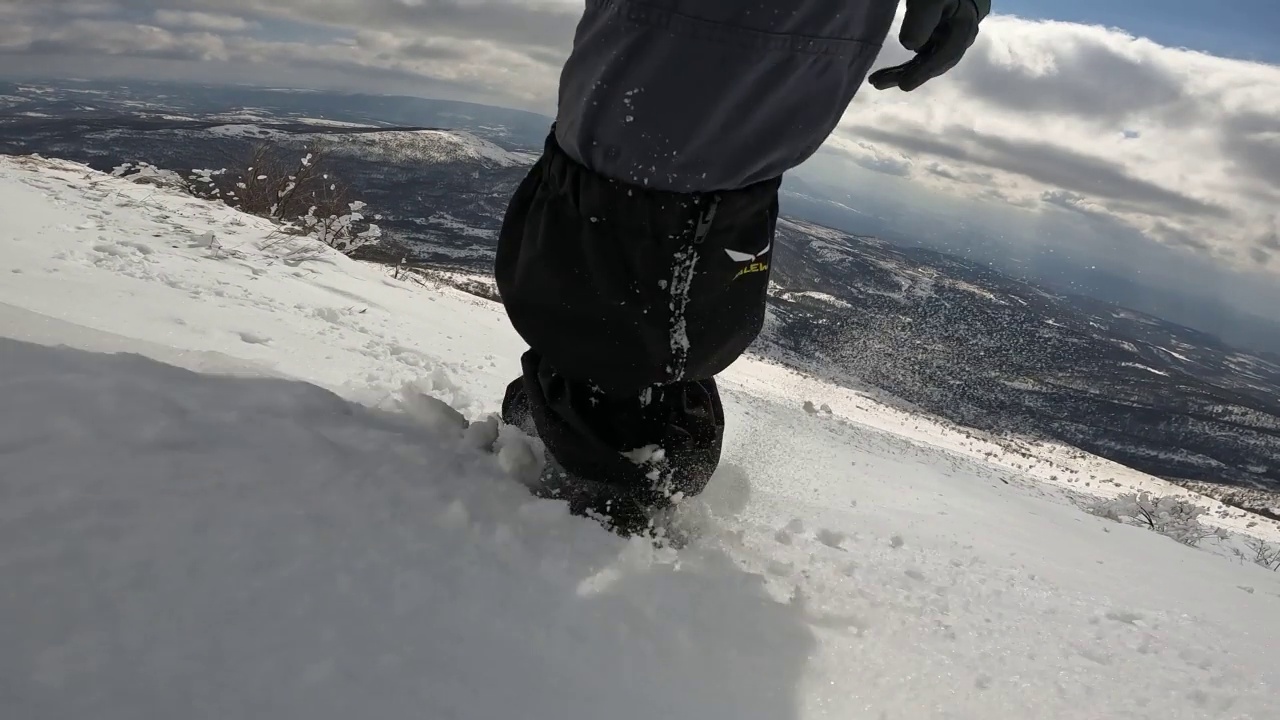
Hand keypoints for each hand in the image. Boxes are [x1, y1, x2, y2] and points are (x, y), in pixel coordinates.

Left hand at [869, 0, 986, 91]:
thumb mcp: (931, 0)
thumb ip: (923, 19)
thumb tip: (909, 46)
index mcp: (962, 30)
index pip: (945, 56)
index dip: (924, 72)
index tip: (904, 85)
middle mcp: (958, 43)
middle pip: (934, 65)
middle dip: (907, 76)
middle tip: (880, 84)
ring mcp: (945, 46)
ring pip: (923, 65)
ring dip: (900, 74)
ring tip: (876, 81)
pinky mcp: (933, 46)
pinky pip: (918, 61)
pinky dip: (902, 69)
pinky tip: (883, 76)